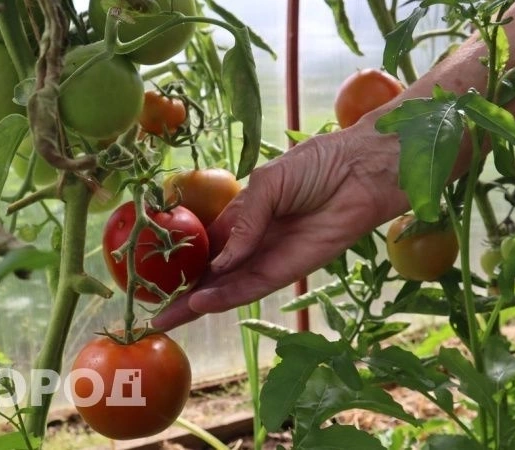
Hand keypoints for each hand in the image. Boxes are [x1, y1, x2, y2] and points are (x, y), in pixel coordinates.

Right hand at [152, 125, 408, 329]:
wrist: (360, 171)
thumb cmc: (317, 165)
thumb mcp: (267, 182)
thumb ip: (243, 220)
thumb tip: (220, 259)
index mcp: (244, 215)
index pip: (207, 245)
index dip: (184, 261)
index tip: (154, 275)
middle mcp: (254, 241)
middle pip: (214, 273)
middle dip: (185, 292)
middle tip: (154, 313)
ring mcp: (271, 257)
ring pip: (230, 286)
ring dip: (201, 302)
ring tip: (169, 314)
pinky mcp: (291, 269)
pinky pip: (255, 286)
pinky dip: (229, 295)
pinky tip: (202, 301)